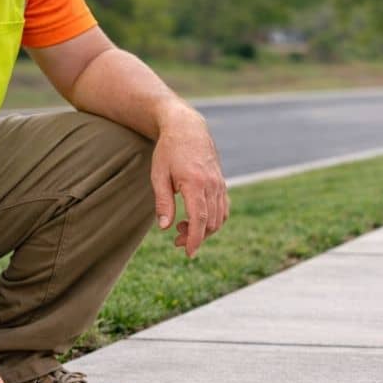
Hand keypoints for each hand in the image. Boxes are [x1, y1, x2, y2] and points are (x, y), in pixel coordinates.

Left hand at [150, 104, 228, 256]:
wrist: (188, 128)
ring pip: (219, 218)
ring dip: (204, 230)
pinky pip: (224, 209)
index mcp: (195, 183)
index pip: (200, 219)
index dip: (195, 239)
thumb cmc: (169, 151)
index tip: (189, 253)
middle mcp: (212, 185)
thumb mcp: (159, 175)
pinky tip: (197, 219)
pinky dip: (213, 220)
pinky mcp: (222, 184)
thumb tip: (164, 228)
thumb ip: (163, 202)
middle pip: (211, 222)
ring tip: (183, 228)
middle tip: (176, 239)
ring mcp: (220, 184)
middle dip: (196, 237)